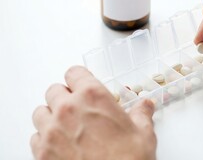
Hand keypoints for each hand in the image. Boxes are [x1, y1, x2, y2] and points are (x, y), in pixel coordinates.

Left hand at [31, 66, 156, 159]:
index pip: (75, 73)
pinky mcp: (43, 153)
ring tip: (66, 125)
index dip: (80, 78)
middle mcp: (68, 109)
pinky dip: (45, 138)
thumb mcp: (143, 133)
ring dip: (51, 115)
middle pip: (54, 90)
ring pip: (40, 112)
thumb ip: (142, 114)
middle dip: (65, 96)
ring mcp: (52, 131)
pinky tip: (60, 144)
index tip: (83, 83)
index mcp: (93, 97)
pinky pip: (35, 137)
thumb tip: (145, 106)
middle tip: (78, 107)